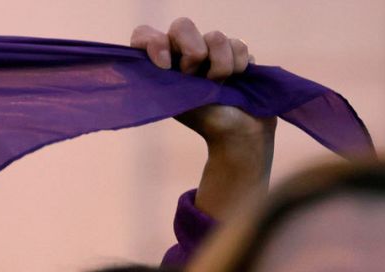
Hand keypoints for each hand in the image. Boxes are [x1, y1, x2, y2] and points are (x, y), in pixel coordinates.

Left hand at [132, 19, 272, 219]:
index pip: (145, 36)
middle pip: (182, 25)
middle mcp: (184, 51)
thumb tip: (155, 65)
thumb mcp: (175, 102)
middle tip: (195, 75)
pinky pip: (239, 45)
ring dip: (221, 66)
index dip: (153, 43)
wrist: (239, 133)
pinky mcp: (236, 51)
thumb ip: (162, 79)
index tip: (164, 65)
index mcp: (164, 63)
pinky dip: (239, 66)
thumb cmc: (204, 120)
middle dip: (192, 50)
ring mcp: (211, 49)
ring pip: (216, 37)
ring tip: (221, 85)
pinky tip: (238, 80)